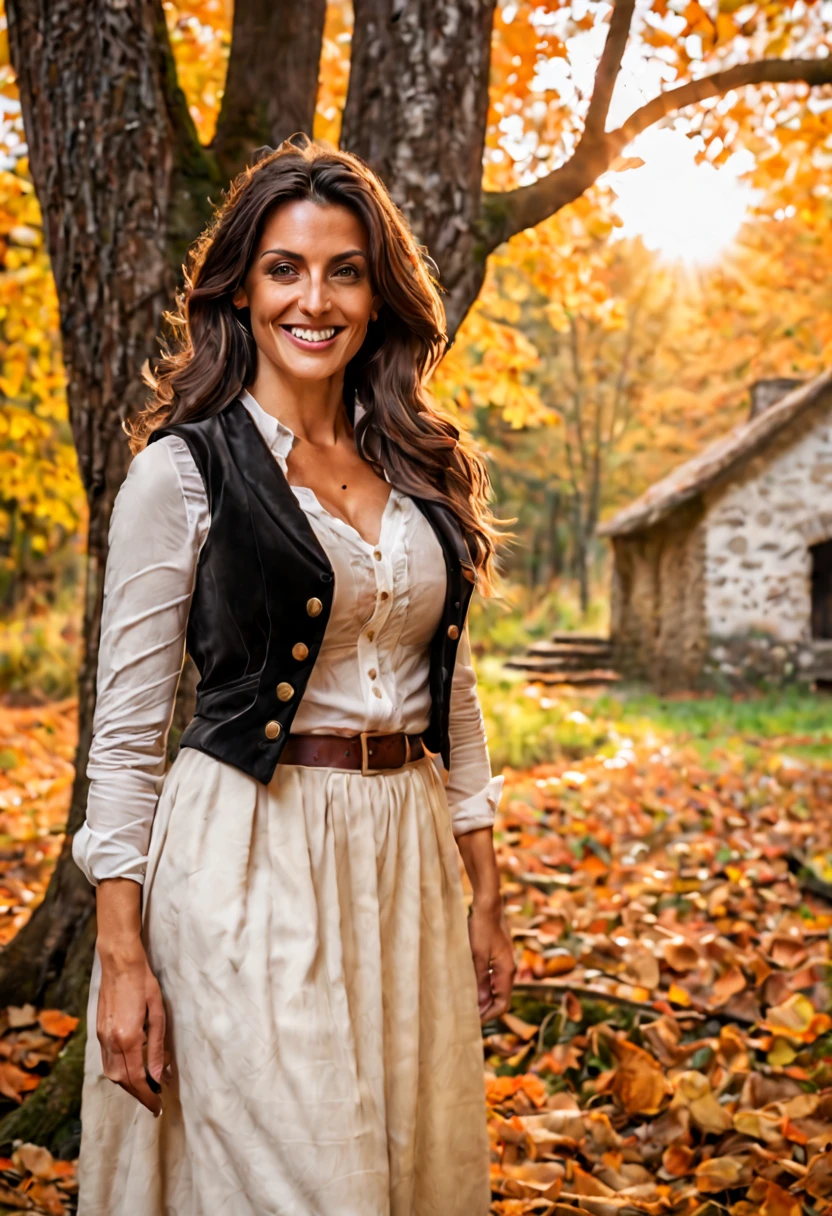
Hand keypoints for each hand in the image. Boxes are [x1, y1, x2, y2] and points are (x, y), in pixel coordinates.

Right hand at [96, 938, 165, 1116]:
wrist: (119, 962)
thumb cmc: (144, 983)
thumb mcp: (158, 1013)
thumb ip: (156, 1046)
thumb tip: (158, 1075)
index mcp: (128, 1037)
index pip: (137, 1078)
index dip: (148, 1096)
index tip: (158, 1107)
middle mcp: (111, 1041)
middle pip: (122, 1080)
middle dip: (138, 1095)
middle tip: (154, 1102)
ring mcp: (102, 1036)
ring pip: (111, 1073)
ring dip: (128, 1085)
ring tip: (146, 1088)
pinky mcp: (98, 1031)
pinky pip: (107, 1060)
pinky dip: (119, 1071)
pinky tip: (131, 1069)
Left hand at [467, 899, 515, 1021]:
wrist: (488, 904)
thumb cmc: (481, 927)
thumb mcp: (477, 955)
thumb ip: (480, 979)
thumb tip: (481, 1002)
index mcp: (506, 970)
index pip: (503, 1003)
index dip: (489, 1015)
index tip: (473, 1021)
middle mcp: (508, 968)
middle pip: (501, 997)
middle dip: (486, 1009)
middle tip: (467, 1016)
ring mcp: (504, 961)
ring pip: (497, 987)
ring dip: (484, 997)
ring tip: (466, 1002)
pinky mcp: (498, 954)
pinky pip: (493, 977)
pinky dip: (484, 985)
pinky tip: (470, 984)